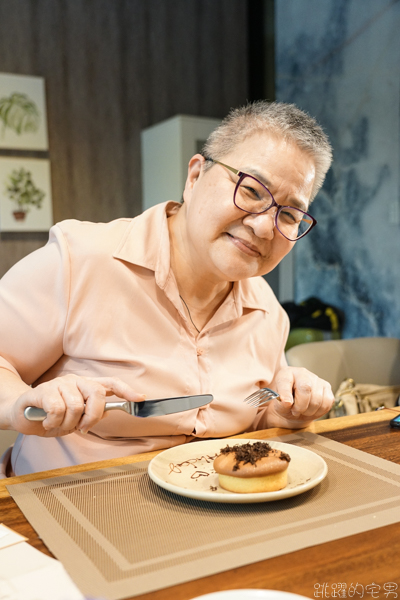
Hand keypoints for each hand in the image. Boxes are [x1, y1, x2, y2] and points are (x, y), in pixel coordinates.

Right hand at [10, 375, 144, 436]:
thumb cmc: (50, 417)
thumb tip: (107, 415)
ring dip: (68, 424)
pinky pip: (57, 409)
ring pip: (76, 406)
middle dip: (93, 416)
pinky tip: (47, 423)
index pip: (110, 383)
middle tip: (82, 428)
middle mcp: (75, 381)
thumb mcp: (74, 420)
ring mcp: (59, 384)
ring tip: (57, 426)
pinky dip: (54, 423)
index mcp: (85, 387)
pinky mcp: (43, 391)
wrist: (21, 415)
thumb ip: (91, 415)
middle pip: (97, 394)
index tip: (140, 398)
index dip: (126, 390)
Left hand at [266, 367, 334, 428]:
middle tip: (295, 411)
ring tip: (303, 411)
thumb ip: (281, 404)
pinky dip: (320, 411)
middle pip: (306, 388)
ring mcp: (316, 379)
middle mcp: (302, 373)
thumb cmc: (287, 403)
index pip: (286, 381)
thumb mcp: (279, 404)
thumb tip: (287, 402)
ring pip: (318, 398)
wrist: (297, 405)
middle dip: (301, 406)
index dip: (286, 393)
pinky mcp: (327, 387)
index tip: (286, 403)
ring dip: (310, 411)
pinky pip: (328, 402)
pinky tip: (312, 410)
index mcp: (286, 374)